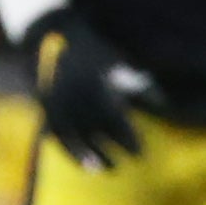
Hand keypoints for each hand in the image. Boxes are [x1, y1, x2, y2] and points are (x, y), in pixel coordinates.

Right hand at [27, 7, 149, 168]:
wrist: (53, 34)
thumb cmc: (94, 50)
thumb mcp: (118, 63)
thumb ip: (138, 85)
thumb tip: (163, 104)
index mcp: (96, 86)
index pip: (115, 122)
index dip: (128, 140)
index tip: (140, 154)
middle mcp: (74, 96)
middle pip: (93, 132)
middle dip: (106, 151)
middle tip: (119, 166)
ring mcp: (55, 101)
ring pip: (70, 136)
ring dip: (84, 155)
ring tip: (98, 170)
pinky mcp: (42, 103)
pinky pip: (53, 131)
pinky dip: (66, 146)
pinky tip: (79, 159)